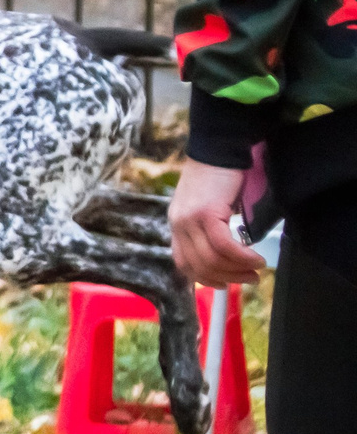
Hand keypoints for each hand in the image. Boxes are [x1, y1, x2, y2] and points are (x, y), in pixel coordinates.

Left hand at [169, 157, 265, 285]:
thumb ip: (210, 229)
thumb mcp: (208, 206)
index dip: (205, 279)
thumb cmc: (219, 175)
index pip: (184, 263)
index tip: (225, 284)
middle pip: (199, 266)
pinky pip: (224, 246)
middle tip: (249, 279)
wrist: (219, 148)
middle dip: (227, 278)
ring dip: (237, 269)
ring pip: (212, 259)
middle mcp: (178, 224)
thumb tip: (228, 254)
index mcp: (177, 224)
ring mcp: (189, 220)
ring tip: (256, 269)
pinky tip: (256, 258)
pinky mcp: (205, 213)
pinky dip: (242, 256)